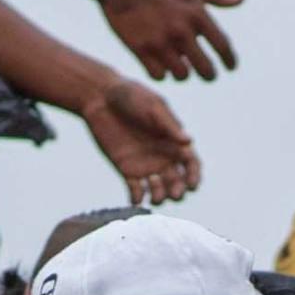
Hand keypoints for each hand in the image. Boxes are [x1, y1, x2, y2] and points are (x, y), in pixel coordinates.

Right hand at [89, 0, 241, 82]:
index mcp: (196, 12)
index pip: (223, 46)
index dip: (230, 61)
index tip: (230, 67)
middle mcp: (181, 30)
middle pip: (206, 69)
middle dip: (209, 74)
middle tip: (207, 75)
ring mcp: (160, 41)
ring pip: (182, 75)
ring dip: (183, 73)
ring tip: (180, 68)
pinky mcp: (139, 49)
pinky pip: (158, 75)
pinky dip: (162, 73)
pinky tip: (160, 66)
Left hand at [90, 81, 200, 206]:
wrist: (100, 97)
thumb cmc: (131, 96)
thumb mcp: (153, 108)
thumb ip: (169, 126)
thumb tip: (189, 142)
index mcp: (173, 141)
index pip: (190, 164)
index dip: (194, 176)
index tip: (192, 185)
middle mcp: (162, 156)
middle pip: (177, 182)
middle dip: (177, 190)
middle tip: (173, 193)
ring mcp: (145, 165)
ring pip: (159, 190)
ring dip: (159, 196)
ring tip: (152, 188)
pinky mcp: (126, 170)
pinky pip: (135, 191)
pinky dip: (137, 198)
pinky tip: (136, 199)